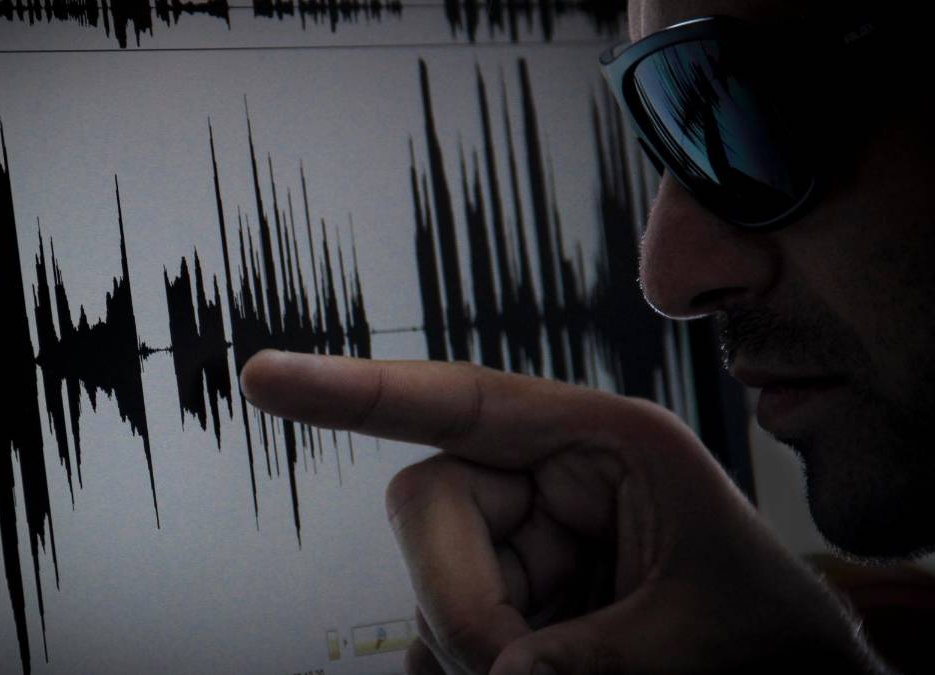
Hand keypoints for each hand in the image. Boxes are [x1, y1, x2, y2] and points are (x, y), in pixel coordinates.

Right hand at [240, 350, 884, 674]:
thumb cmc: (768, 630)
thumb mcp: (693, 632)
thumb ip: (583, 653)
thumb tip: (489, 674)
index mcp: (601, 445)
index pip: (461, 400)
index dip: (356, 390)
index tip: (265, 377)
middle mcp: (546, 480)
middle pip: (427, 501)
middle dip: (457, 595)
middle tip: (517, 670)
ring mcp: (519, 542)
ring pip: (428, 575)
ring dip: (467, 639)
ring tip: (556, 673)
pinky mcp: (505, 599)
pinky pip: (438, 626)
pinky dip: (458, 659)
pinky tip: (515, 670)